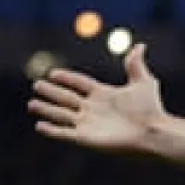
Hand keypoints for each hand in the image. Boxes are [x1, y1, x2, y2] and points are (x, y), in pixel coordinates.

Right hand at [29, 43, 166, 152]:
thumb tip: (140, 45)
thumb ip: (135, 65)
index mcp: (104, 94)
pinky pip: (64, 133)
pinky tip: (39, 125)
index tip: (53, 73)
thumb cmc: (151, 109)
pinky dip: (51, 130)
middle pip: (67, 98)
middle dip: (52, 92)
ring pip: (61, 115)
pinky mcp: (85, 138)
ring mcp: (88, 124)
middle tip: (37, 85)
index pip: (80, 84)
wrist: (153, 131)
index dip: (67, 78)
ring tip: (32, 104)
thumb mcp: (143, 82)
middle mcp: (93, 108)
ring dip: (46, 109)